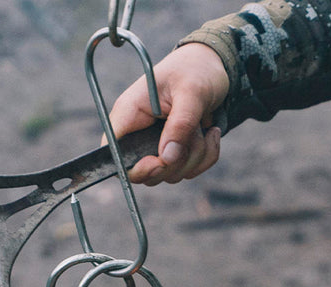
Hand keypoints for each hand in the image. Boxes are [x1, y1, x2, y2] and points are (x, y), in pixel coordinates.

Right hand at [108, 42, 229, 184]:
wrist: (216, 69)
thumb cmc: (196, 71)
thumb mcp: (191, 92)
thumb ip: (179, 125)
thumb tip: (166, 159)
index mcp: (130, 112)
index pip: (113, 153)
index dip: (134, 168)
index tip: (160, 162)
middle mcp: (140, 132)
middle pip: (147, 174)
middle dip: (176, 163)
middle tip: (194, 135)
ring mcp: (158, 144)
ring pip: (172, 174)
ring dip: (196, 155)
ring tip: (203, 126)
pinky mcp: (177, 151)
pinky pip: (190, 170)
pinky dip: (206, 156)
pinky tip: (211, 132)